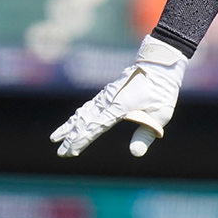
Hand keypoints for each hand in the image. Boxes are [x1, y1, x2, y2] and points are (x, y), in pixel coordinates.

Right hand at [50, 35, 187, 157]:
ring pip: (83, 112)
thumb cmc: (163, 90)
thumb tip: (135, 154)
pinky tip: (73, 119)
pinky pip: (89, 105)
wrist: (160, 63)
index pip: (96, 127)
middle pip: (85, 122)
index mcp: (120, 106)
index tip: (70, 152)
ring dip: (70, 126)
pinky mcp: (109, 91)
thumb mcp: (161, 115)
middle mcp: (109, 100)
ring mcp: (107, 94)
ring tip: (55, 138)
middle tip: (60, 153)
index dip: (81, 141)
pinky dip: (78, 114)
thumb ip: (146, 135)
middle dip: (71, 138)